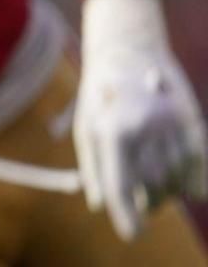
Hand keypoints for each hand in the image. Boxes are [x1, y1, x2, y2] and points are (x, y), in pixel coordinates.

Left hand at [75, 0, 207, 240]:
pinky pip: (198, 168)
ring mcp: (173, 125)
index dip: (126, 215)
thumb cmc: (101, 94)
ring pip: (176, 179)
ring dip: (165, 192)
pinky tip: (179, 182)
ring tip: (152, 189)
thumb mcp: (86, 127)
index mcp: (113, 130)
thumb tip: (98, 205)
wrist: (130, 49)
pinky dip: (190, 182)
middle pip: (152, 187)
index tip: (131, 234)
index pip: (121, 185)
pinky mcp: (193, 122)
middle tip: (139, 206)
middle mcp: (146, 129)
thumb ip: (93, 168)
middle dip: (145, 204)